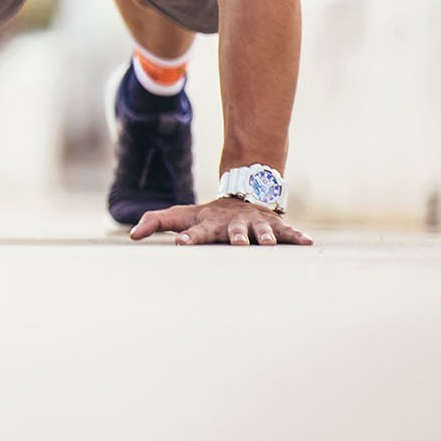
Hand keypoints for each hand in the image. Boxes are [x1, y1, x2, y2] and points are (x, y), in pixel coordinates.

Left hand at [129, 197, 312, 245]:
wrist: (240, 196)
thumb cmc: (205, 215)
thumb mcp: (180, 216)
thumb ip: (155, 222)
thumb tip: (132, 235)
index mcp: (209, 225)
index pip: (196, 232)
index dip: (188, 237)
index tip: (181, 243)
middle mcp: (233, 225)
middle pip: (233, 232)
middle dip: (235, 237)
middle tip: (237, 244)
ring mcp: (255, 225)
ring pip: (261, 232)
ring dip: (265, 237)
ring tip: (269, 244)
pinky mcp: (274, 226)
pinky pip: (288, 232)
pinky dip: (297, 236)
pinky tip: (308, 243)